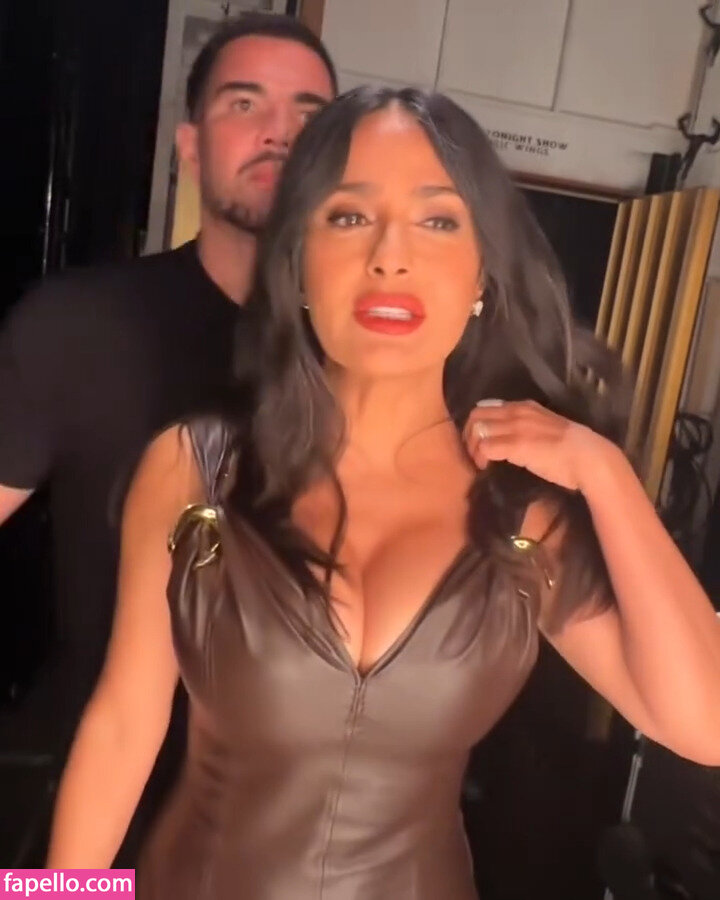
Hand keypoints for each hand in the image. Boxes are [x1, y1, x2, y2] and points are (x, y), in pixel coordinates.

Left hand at [463, 400, 612, 492]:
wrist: (589, 458)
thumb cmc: (573, 450)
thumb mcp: (547, 428)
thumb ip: (529, 427)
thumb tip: (514, 438)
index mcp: (525, 406)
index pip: (488, 406)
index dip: (479, 423)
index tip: (480, 440)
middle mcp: (517, 412)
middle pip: (476, 414)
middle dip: (469, 434)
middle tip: (474, 452)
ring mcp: (515, 427)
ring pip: (477, 430)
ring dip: (472, 447)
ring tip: (480, 462)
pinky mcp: (514, 445)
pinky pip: (484, 447)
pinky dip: (480, 458)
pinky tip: (486, 468)